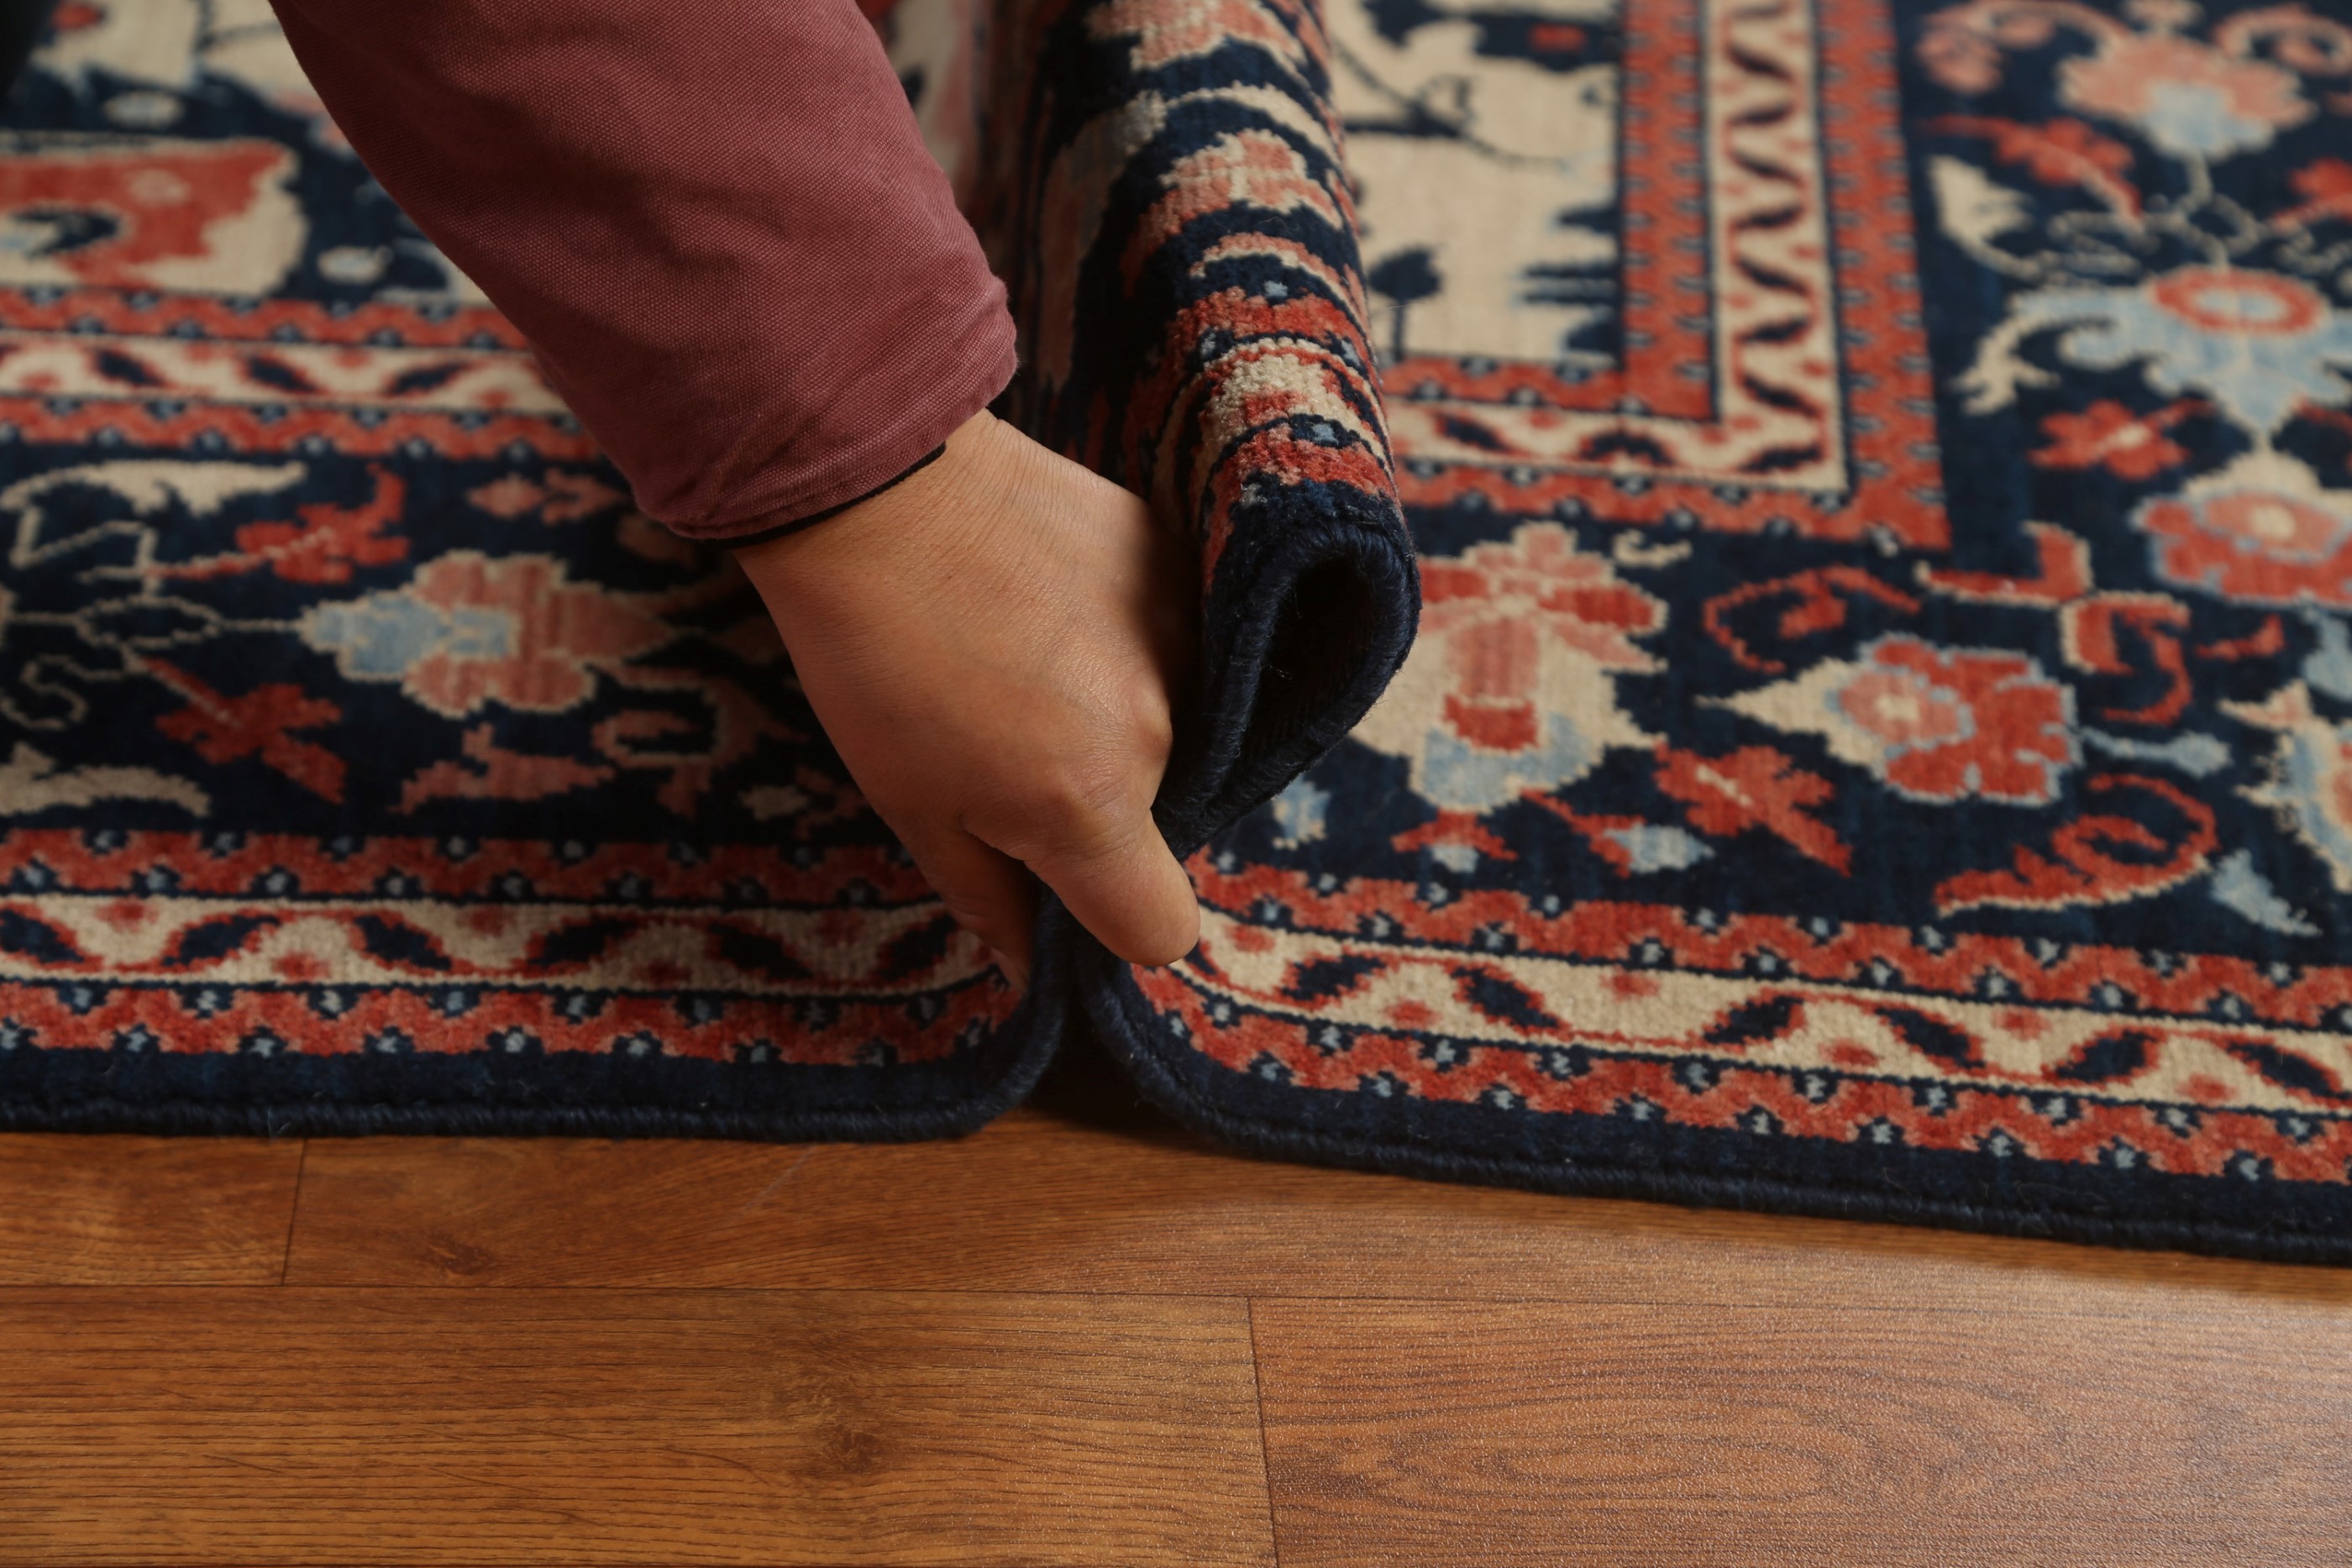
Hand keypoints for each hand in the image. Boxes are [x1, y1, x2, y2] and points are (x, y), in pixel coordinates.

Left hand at [732, 409, 1199, 991]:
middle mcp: (1163, 729)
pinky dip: (1128, 642)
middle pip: (1163, 820)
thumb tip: (1026, 975)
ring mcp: (1185, 636)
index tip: (1064, 890)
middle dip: (1102, 808)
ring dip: (1121, 719)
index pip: (1160, 928)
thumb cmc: (875, 659)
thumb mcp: (912, 804)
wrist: (879, 481)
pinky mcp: (1178, 562)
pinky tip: (1051, 606)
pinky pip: (1179, 641)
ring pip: (1175, 727)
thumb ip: (988, 900)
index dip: (1113, 926)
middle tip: (1012, 748)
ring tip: (1026, 665)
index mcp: (1090, 807)